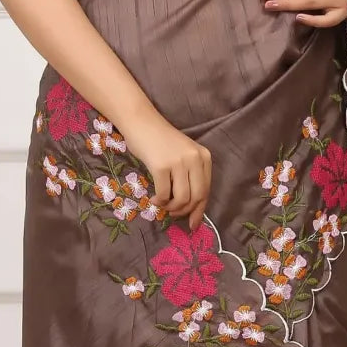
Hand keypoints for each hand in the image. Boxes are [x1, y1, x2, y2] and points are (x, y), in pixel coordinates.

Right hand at [120, 110, 212, 231]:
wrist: (141, 122)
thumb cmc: (160, 141)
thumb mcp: (183, 155)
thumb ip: (190, 176)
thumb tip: (192, 208)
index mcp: (204, 157)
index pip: (206, 190)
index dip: (200, 210)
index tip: (193, 224)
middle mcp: (195, 159)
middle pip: (197, 197)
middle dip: (184, 211)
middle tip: (172, 213)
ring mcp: (178, 162)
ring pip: (182, 199)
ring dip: (171, 208)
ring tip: (162, 204)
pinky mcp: (161, 166)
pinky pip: (164, 194)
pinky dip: (159, 201)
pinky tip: (154, 199)